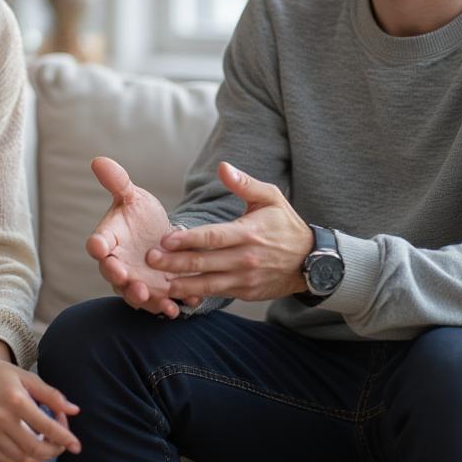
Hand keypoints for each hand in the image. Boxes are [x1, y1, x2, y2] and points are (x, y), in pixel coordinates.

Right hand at [0, 348, 80, 461]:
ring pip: (22, 459)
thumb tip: (74, 410)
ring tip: (46, 446)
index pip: (47, 426)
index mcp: (16, 400)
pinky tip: (29, 451)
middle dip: (55, 450)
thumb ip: (50, 394)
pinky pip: (5, 461)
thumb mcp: (23, 376)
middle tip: (62, 444)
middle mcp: (2, 420)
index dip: (65, 438)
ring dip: (40, 457)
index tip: (77, 445)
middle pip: (36, 448)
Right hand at [86, 156, 182, 317]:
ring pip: (133, 293)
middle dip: (118, 277)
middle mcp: (118, 263)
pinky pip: (157, 303)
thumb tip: (98, 160)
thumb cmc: (140, 215)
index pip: (97, 243)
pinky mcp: (154, 293)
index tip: (97, 245)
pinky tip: (178, 307)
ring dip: (142, 298)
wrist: (162, 238)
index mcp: (109, 239)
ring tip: (152, 299)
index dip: (97, 245)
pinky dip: (165, 306)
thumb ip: (117, 182)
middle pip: (112, 273)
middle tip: (125, 278)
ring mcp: (135, 280)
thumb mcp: (132, 197)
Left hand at [147, 161, 313, 301]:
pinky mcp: (246, 292)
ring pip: (208, 284)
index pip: (213, 237)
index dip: (188, 239)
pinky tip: (177, 294)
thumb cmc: (286, 225)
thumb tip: (223, 167)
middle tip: (150, 259)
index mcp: (248, 233)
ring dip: (181, 283)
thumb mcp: (271, 198)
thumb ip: (245, 184)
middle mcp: (245, 258)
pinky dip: (197, 294)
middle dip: (175, 262)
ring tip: (157, 282)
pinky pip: (217, 294)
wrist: (311, 261)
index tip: (166, 238)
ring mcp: (245, 278)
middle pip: (204, 262)